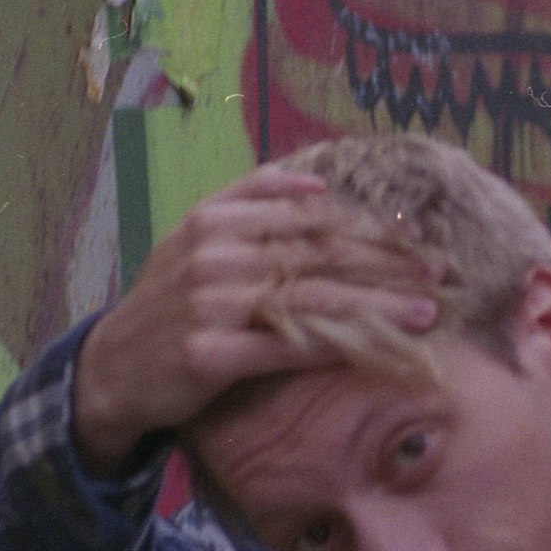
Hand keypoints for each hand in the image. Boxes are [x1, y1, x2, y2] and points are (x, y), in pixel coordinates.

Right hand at [72, 165, 441, 473]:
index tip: (416, 238)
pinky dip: (338, 344)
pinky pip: (288, 346)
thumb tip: (316, 182)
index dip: (368, 227)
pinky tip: (376, 345)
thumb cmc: (168, 304)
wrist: (112, 369)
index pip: (308, 216)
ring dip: (377, 304)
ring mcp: (212, 303)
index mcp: (215, 219)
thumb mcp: (194, 238)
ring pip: (312, 296)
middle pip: (319, 252)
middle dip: (386, 262)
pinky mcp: (212, 354)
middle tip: (438, 271)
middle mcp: (214, 254)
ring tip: (426, 310)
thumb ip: (249, 202)